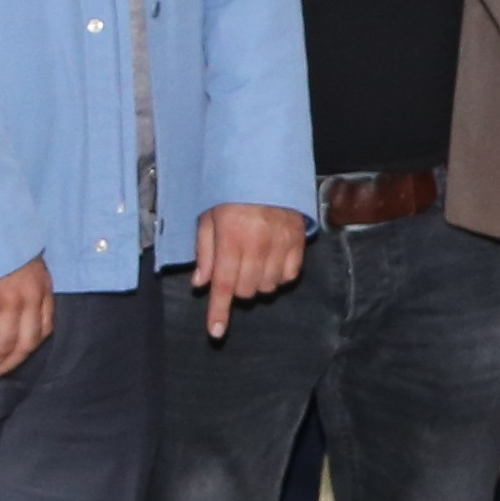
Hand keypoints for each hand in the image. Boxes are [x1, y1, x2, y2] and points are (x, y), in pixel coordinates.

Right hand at [0, 255, 56, 382]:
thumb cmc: (0, 241)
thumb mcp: (26, 261)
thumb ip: (26, 285)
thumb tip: (15, 308)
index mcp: (42, 289)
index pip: (44, 329)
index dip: (29, 349)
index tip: (15, 358)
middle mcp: (30, 299)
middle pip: (24, 344)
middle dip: (7, 364)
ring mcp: (8, 302)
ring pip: (1, 346)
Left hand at [192, 202, 305, 340]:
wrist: (267, 167)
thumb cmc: (231, 192)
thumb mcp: (209, 216)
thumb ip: (204, 251)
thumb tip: (200, 283)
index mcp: (232, 238)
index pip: (224, 285)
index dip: (219, 311)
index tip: (216, 332)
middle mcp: (258, 245)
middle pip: (246, 291)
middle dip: (235, 288)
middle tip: (233, 268)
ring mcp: (281, 244)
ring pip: (268, 288)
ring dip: (256, 283)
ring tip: (252, 262)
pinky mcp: (299, 242)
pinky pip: (289, 277)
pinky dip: (278, 276)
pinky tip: (270, 261)